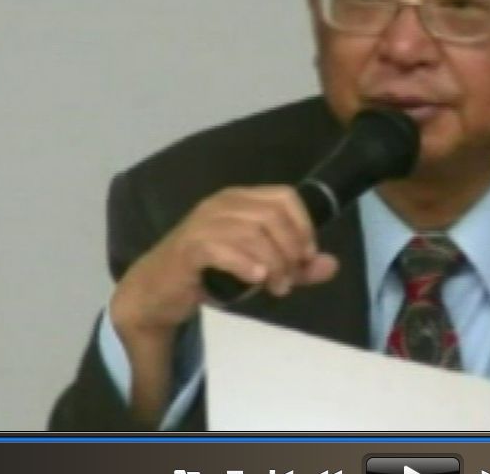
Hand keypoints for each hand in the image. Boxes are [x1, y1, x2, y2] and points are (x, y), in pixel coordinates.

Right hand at [110, 184, 339, 340]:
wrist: (157, 292)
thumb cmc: (211, 275)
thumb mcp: (261, 269)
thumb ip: (296, 267)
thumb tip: (331, 265)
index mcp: (241, 199)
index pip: (285, 197)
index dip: (303, 225)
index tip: (306, 256)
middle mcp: (223, 204)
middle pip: (272, 216)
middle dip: (289, 250)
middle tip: (289, 280)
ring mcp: (203, 223)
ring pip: (252, 232)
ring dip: (272, 263)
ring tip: (275, 287)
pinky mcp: (189, 247)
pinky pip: (222, 248)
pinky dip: (244, 264)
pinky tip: (255, 279)